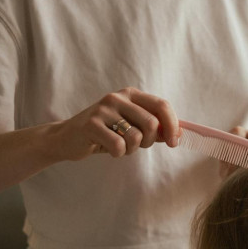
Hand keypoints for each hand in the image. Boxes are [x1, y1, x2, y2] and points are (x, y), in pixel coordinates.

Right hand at [49, 87, 178, 161]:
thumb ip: (155, 129)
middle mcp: (118, 97)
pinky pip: (119, 146)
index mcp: (131, 94)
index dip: (173, 125)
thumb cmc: (106, 133)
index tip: (174, 142)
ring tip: (120, 146)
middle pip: (152, 124)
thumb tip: (180, 133)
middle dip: (149, 142)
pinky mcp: (91, 124)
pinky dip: (118, 154)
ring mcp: (103, 109)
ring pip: (136, 137)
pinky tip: (107, 148)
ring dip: (132, 149)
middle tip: (136, 146)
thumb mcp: (132, 128)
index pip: (162, 105)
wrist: (68, 138)